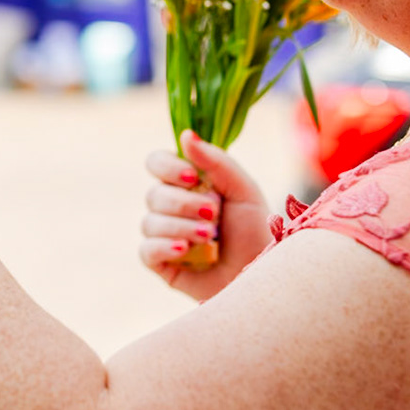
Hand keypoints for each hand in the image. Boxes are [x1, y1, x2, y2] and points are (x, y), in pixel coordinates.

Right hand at [139, 130, 270, 300]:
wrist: (263, 274)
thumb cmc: (255, 231)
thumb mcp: (243, 190)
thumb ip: (216, 161)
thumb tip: (185, 135)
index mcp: (187, 184)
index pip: (156, 162)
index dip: (167, 167)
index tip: (191, 177)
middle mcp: (171, 207)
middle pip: (153, 194)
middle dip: (185, 205)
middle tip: (214, 215)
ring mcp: (164, 236)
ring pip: (150, 222)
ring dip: (182, 227)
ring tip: (209, 237)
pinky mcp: (161, 263)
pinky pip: (146, 250)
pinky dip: (165, 247)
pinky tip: (185, 250)